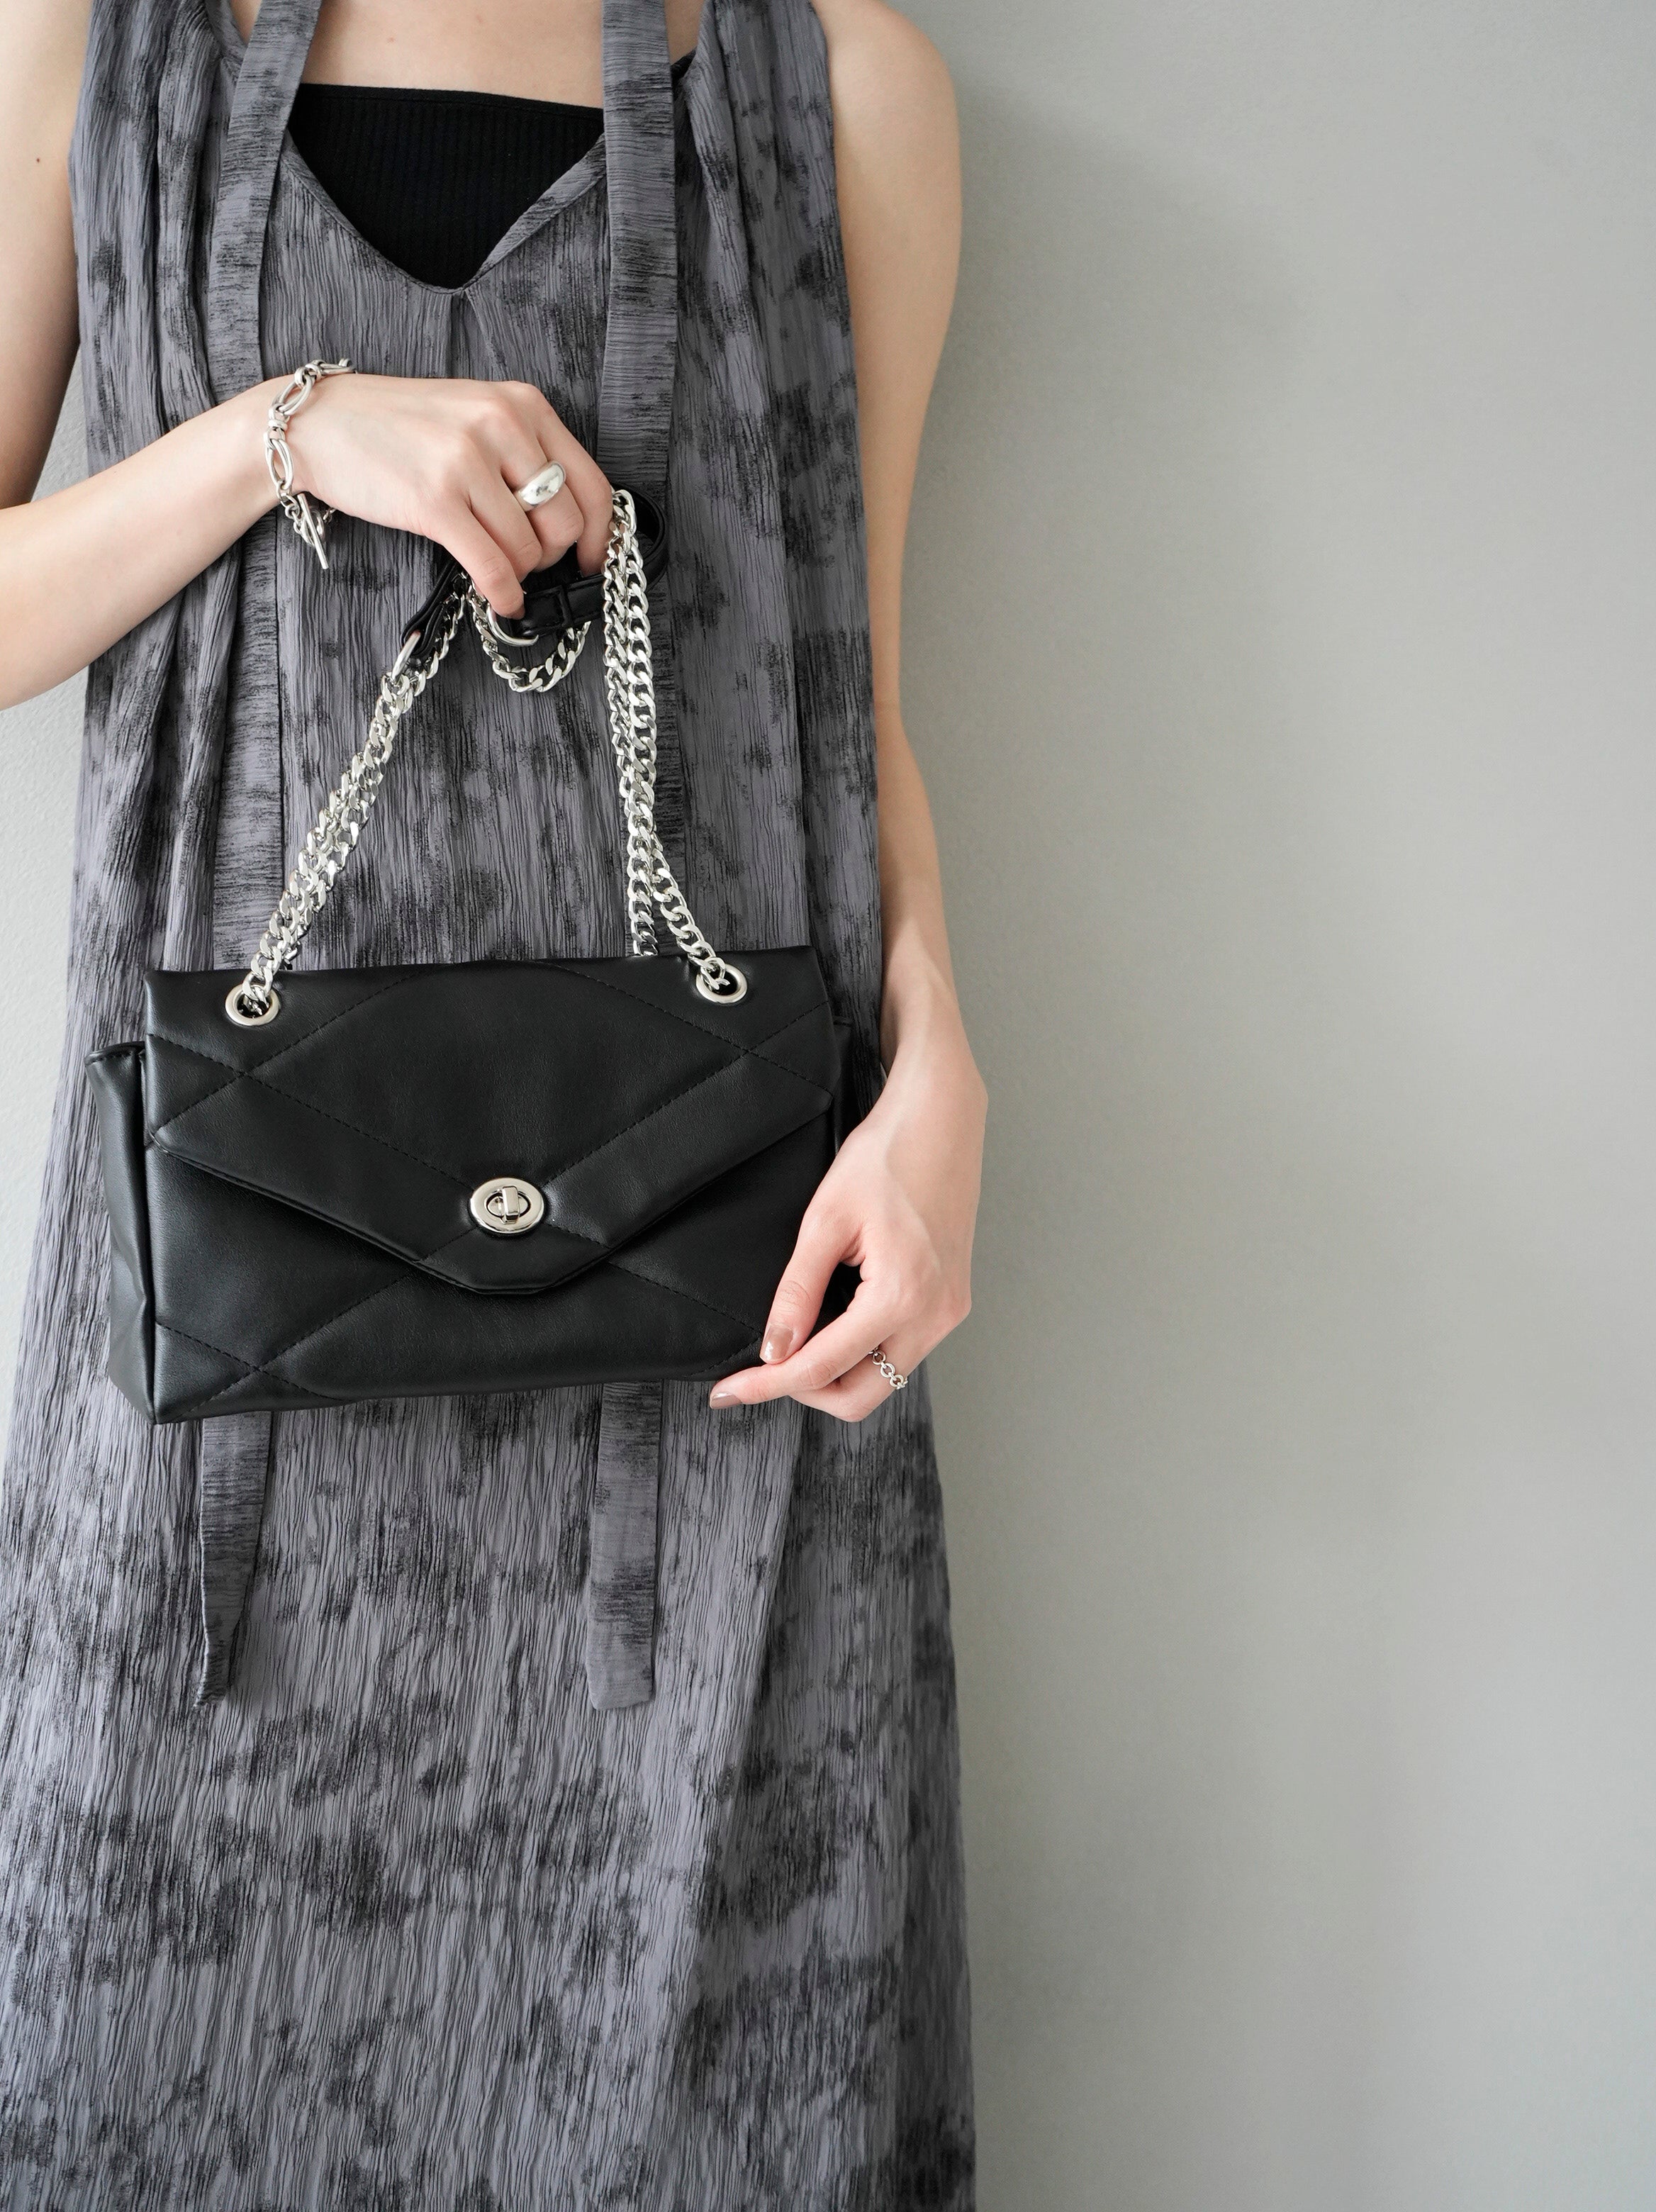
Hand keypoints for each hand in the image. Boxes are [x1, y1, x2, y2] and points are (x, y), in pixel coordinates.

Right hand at [281, 372, 610, 615]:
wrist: (322, 422)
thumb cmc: (401, 427)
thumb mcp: (476, 415)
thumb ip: (525, 454)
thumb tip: (570, 520)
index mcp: (522, 404)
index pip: (591, 484)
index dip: (600, 536)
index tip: (591, 560)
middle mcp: (501, 425)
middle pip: (565, 523)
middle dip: (552, 556)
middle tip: (528, 561)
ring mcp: (466, 461)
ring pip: (529, 550)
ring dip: (519, 573)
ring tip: (497, 566)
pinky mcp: (434, 500)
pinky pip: (493, 567)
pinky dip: (504, 594)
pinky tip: (500, 601)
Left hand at [710, 1011, 985, 1422]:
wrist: (942, 1118)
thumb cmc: (886, 1155)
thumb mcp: (825, 1219)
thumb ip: (798, 1291)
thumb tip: (774, 1350)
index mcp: (903, 1294)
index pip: (823, 1367)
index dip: (767, 1385)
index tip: (726, 1390)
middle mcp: (935, 1315)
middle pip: (861, 1396)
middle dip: (806, 1391)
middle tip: (761, 1370)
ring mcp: (949, 1311)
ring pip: (885, 1378)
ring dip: (835, 1372)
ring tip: (793, 1342)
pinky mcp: (951, 1301)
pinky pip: (902, 1350)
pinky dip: (862, 1350)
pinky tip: (832, 1322)